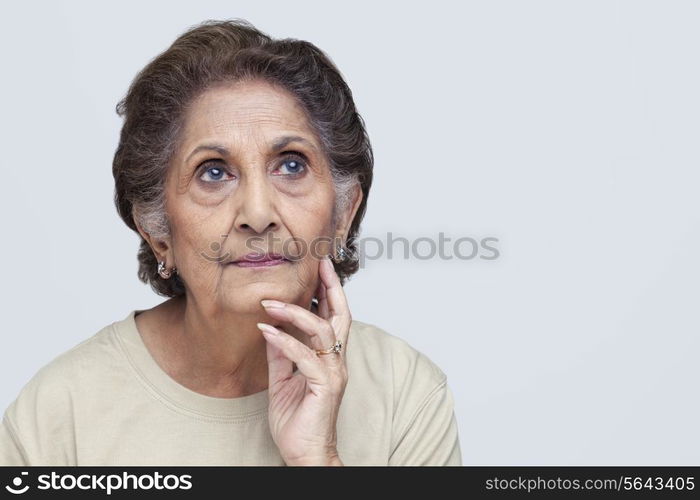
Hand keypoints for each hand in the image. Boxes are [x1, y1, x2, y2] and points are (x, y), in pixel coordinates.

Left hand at [257, 255, 350, 465]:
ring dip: (295, 312)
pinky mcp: (325, 386)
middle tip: (319, 263)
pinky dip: (285, 341)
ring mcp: (333, 373)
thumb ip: (281, 355)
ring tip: (269, 302)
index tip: (320, 268)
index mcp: (329, 359)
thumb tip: (271, 329)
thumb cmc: (297, 421)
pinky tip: (266, 331)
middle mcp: (336, 362)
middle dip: (331, 287)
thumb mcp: (282, 382)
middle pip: (341, 315)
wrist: (305, 454)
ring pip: (322, 330)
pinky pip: (305, 357)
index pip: (334, 318)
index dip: (330, 291)